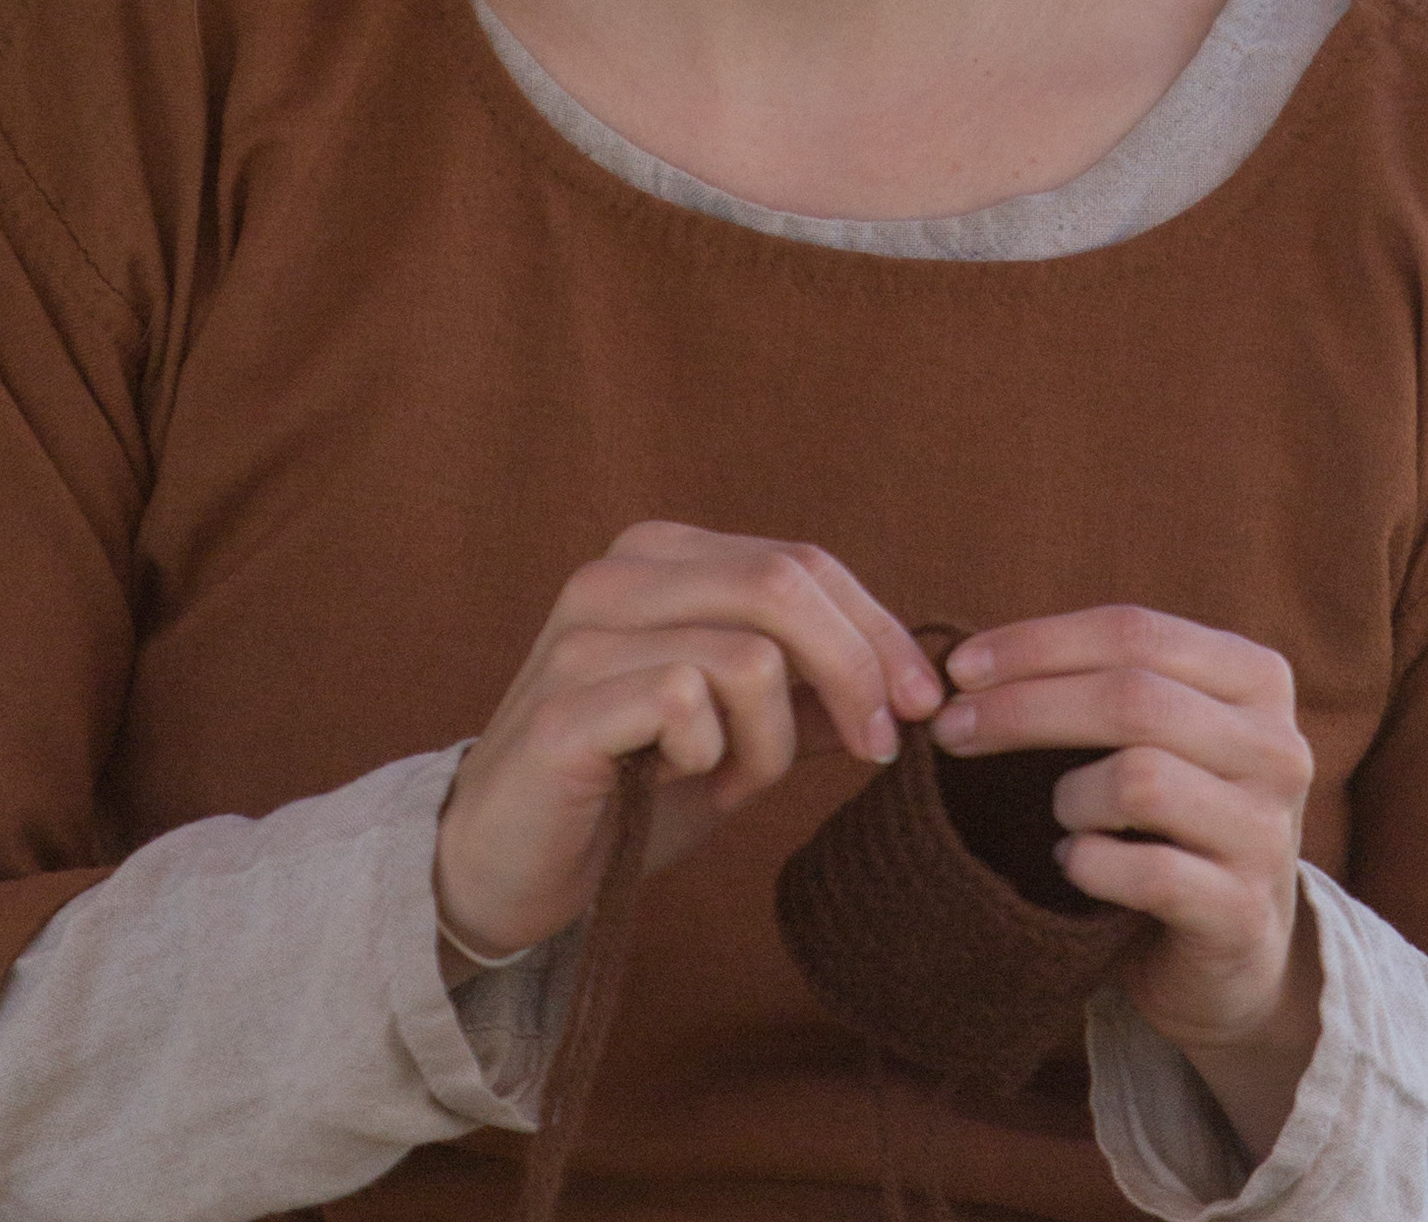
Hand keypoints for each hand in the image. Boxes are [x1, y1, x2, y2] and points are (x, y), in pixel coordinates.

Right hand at [436, 523, 946, 969]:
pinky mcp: (564, 708)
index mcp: (659, 559)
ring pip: (750, 655)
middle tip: (880, 747)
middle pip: (784, 585)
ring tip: (732, 781)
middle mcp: (614, 577)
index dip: (879, 629)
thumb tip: (912, 683)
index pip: (802, 562)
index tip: (924, 703)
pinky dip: (713, 760)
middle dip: (858, 671)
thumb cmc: (624, 795)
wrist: (503, 870)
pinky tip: (681, 784)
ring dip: (770, 742)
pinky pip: (689, 705)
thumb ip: (809, 694)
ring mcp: (581, 636)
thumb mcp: (738, 735)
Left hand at [933, 605, 1321, 1151]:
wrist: (1232, 949)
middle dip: (1023, 709)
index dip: (1037, 643)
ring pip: (1140, 780)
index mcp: (1255, 678)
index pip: (1136, 631)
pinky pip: (1147, 873)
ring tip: (1062, 817)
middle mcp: (1276, 747)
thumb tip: (968, 660)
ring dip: (1071, 798)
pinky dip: (1090, 865)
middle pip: (1132, 699)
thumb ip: (1093, 683)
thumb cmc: (1169, 819)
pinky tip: (1076, 866)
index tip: (960, 667)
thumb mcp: (1155, 733)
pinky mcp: (1243, 911)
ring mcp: (1267, 832)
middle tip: (951, 730)